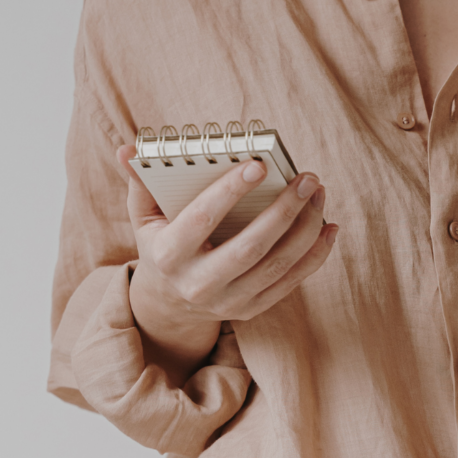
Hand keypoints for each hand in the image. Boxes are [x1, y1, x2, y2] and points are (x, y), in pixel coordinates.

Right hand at [117, 146, 338, 383]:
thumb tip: (129, 149)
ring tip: (319, 194)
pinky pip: (292, 282)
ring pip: (277, 265)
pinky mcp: (252, 309)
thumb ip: (140, 183)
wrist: (170, 305)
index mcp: (168, 255)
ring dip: (306, 229)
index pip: (202, 219)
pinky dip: (315, 255)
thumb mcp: (144, 218)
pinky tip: (329, 227)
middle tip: (307, 178)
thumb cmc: (162, 245)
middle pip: (250, 247)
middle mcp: (198, 284)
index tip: (258, 164)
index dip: (229, 192)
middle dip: (283, 211)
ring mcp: (228, 301)